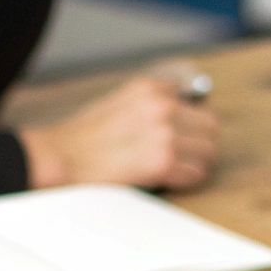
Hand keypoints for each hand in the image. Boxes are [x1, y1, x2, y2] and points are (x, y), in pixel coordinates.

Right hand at [19, 77, 218, 190]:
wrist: (59, 159)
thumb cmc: (83, 139)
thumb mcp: (119, 103)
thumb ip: (151, 105)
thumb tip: (182, 118)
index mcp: (150, 89)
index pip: (196, 103)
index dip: (190, 125)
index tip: (183, 137)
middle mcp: (161, 106)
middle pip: (210, 127)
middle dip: (199, 145)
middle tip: (183, 158)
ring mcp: (164, 134)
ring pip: (208, 152)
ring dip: (195, 164)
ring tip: (174, 171)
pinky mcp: (161, 162)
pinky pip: (195, 175)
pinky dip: (186, 181)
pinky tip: (168, 181)